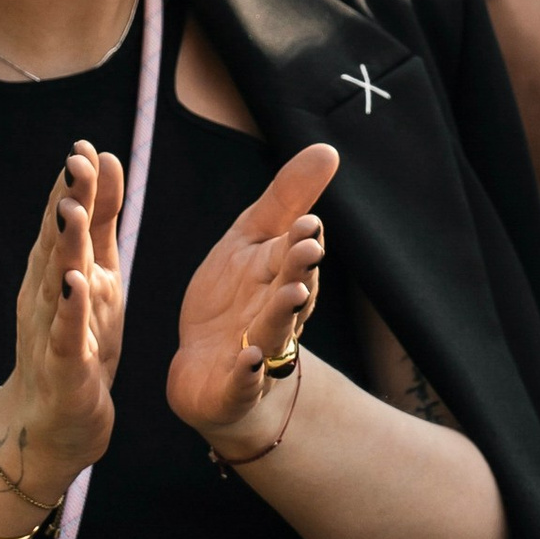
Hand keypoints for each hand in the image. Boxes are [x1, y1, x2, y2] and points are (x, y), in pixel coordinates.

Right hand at [0, 141, 126, 499]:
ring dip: (65, 246)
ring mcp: (51, 328)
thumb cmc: (78, 340)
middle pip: (57, 241)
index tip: (83, 145)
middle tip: (75, 162)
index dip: (74, 184)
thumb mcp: (99, 273)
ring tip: (73, 210)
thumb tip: (102, 156)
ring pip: (58, 281)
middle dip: (67, 202)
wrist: (53, 422)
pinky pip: (66, 334)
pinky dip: (70, 309)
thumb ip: (102, 218)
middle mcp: (46, 293)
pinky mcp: (63, 365)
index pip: (64, 219)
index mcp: (56, 268)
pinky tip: (75, 284)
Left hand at [166, 142, 335, 444]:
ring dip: (283, 314)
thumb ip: (286, 198)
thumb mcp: (251, 240)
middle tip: (307, 251)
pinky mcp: (233, 388)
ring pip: (274, 332)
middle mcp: (275, 314)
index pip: (294, 254)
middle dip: (300, 272)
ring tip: (291, 295)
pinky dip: (247, 373)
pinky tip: (248, 359)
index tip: (308, 223)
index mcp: (279, 276)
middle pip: (291, 291)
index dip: (301, 239)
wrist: (210, 372)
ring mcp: (257, 353)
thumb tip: (329, 150)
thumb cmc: (235, 300)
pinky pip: (242, 382)